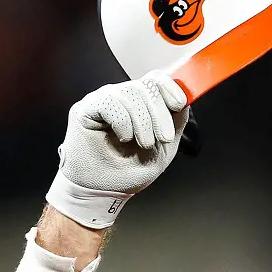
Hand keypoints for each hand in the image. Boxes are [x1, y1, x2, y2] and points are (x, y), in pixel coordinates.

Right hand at [45, 71, 188, 228]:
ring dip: (142, 122)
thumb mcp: (164, 149)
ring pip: (129, 93)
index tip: (179, 104)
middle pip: (145, 86)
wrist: (104, 191)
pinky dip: (123, 122)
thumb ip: (175, 124)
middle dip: (160, 114)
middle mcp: (121, 98)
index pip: (155, 80)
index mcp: (140, 105)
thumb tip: (185, 101)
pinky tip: (123, 138)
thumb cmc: (129, 171)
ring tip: (144, 144)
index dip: (170, 87)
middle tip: (163, 138)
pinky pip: (109, 102)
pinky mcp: (86, 109)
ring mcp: (103, 101)